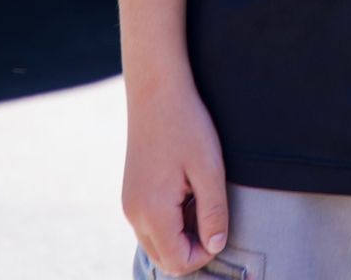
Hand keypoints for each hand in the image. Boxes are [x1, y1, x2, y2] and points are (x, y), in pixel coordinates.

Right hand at [123, 72, 229, 273]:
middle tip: (212, 213)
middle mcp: (134, 214)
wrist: (155, 89)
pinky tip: (186, 190)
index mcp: (152, 212)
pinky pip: (151, 224)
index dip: (205, 252)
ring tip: (200, 197)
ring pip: (157, 243)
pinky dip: (170, 219)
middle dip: (192, 246)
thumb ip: (213, 212)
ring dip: (182, 233)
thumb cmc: (186, 124)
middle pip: (165, 258)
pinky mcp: (131, 193)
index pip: (178, 262)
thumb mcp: (209, 167)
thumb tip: (216, 246)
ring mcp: (129, 204)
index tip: (220, 225)